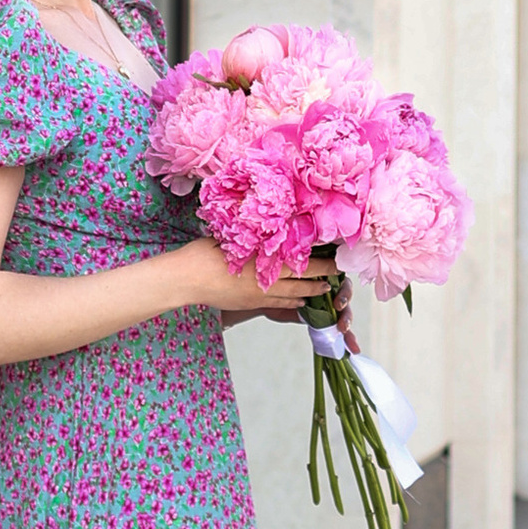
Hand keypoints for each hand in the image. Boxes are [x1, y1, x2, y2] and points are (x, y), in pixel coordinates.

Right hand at [166, 241, 328, 320]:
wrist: (189, 277)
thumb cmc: (206, 252)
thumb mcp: (234, 235)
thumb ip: (254, 235)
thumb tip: (266, 224)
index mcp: (266, 257)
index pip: (302, 256)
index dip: (321, 255)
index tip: (336, 252)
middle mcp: (268, 276)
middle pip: (305, 276)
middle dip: (324, 275)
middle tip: (339, 272)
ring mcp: (261, 292)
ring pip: (294, 293)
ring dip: (311, 291)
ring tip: (325, 289)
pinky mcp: (251, 303)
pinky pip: (279, 304)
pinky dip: (292, 302)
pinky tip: (299, 302)